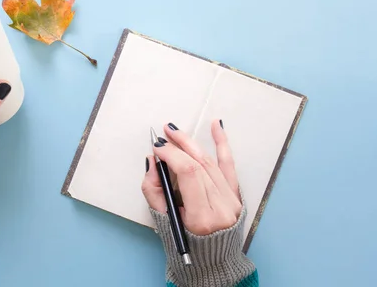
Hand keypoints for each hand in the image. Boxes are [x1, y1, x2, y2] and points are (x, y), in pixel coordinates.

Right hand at [141, 120, 241, 234]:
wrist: (214, 260)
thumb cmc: (187, 244)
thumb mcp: (164, 221)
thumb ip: (154, 191)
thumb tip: (152, 162)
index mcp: (202, 217)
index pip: (188, 173)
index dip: (171, 155)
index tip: (157, 147)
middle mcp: (221, 206)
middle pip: (199, 165)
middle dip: (178, 146)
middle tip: (164, 134)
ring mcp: (231, 199)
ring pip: (210, 162)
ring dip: (192, 143)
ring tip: (175, 131)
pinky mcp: (235, 194)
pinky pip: (229, 164)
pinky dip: (222, 144)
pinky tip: (216, 127)